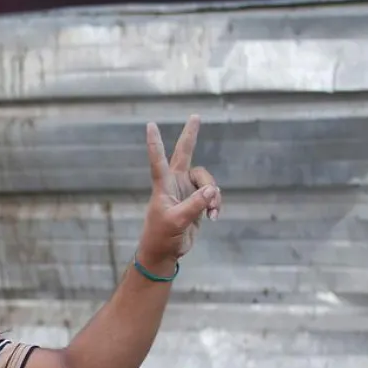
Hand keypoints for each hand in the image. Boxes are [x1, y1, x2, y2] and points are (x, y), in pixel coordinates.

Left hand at [136, 114, 220, 274]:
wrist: (165, 251)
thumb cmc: (162, 236)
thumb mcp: (177, 221)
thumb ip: (195, 204)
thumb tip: (213, 189)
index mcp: (163, 185)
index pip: (158, 160)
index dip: (155, 142)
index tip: (150, 124)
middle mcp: (175, 183)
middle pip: (185, 153)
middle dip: (191, 135)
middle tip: (195, 115)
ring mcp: (187, 190)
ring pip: (208, 181)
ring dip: (214, 195)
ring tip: (213, 212)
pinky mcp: (197, 201)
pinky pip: (213, 195)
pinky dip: (216, 204)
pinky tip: (214, 217)